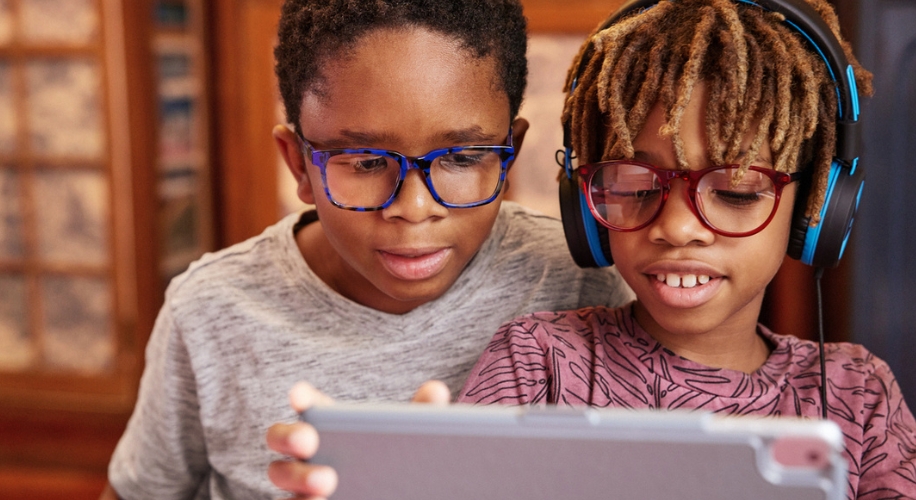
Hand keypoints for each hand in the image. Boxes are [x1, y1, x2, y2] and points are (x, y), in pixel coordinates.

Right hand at [266, 380, 450, 498]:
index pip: (308, 403)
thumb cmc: (396, 463)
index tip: (301, 395)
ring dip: (298, 477)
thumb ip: (419, 415)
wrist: (396, 495)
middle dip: (290, 435)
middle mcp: (307, 450)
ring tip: (327, 484)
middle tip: (310, 441)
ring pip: (281, 474)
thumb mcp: (408, 439)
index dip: (301, 396)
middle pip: (282, 437)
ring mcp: (300, 482)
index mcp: (330, 424)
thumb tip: (437, 392)